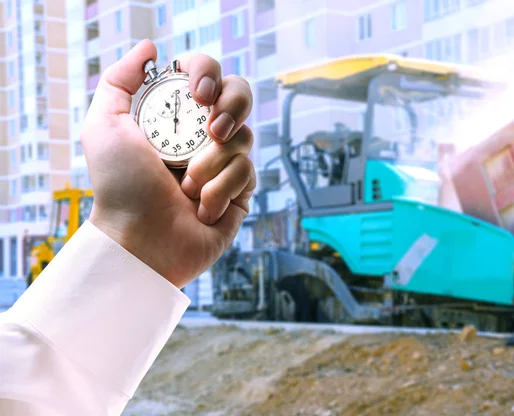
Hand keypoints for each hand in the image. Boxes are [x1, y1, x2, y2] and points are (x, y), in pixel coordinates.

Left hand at [82, 40, 254, 287]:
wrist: (141, 240)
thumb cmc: (120, 187)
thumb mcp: (105, 126)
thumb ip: (119, 80)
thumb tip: (151, 48)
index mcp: (176, 115)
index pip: (207, 75)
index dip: (209, 74)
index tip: (198, 94)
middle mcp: (203, 135)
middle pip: (241, 95)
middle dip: (232, 106)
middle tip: (212, 130)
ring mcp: (224, 163)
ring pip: (245, 137)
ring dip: (212, 163)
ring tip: (187, 187)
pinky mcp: (240, 192)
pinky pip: (249, 173)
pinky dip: (221, 190)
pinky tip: (201, 209)